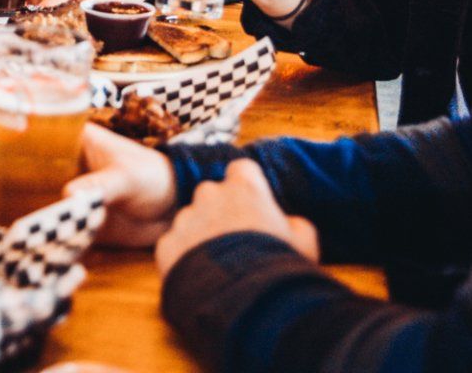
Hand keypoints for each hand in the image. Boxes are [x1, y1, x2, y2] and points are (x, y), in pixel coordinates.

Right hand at [0, 123, 177, 246]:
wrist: (175, 210)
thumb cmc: (153, 177)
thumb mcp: (127, 175)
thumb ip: (101, 184)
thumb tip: (69, 194)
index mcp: (72, 143)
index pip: (28, 133)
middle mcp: (61, 168)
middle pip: (16, 171)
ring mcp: (64, 196)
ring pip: (22, 200)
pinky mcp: (72, 224)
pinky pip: (40, 228)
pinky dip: (22, 236)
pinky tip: (2, 247)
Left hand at [154, 160, 317, 277]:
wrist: (244, 300)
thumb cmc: (279, 265)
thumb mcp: (304, 241)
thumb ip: (295, 224)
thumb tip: (290, 224)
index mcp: (244, 187)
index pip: (241, 170)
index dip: (246, 187)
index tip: (252, 205)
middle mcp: (210, 194)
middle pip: (211, 194)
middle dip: (219, 211)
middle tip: (234, 241)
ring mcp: (185, 219)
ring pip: (190, 220)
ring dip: (200, 235)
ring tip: (218, 266)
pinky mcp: (167, 245)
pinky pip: (174, 246)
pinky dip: (183, 258)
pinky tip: (200, 279)